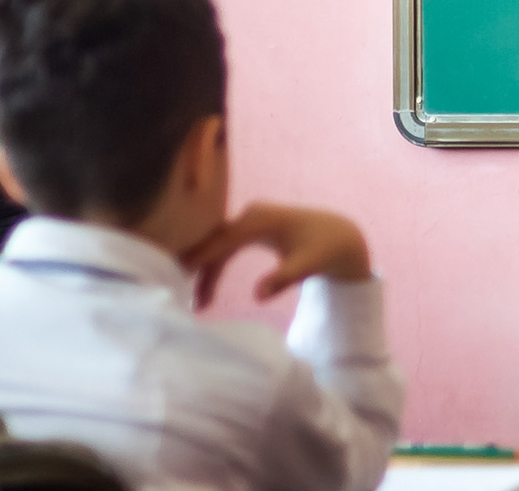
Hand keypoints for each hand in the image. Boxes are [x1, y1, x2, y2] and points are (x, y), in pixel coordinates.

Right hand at [180, 202, 371, 308]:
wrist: (341, 237)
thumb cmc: (325, 250)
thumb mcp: (308, 266)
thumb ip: (284, 278)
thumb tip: (259, 295)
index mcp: (261, 220)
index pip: (222, 240)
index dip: (199, 258)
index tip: (177, 276)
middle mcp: (252, 214)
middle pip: (213, 241)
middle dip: (194, 267)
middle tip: (179, 297)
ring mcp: (250, 220)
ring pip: (216, 246)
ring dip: (205, 272)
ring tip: (199, 305)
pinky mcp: (251, 229)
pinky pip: (224, 247)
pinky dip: (215, 267)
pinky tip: (208, 292)